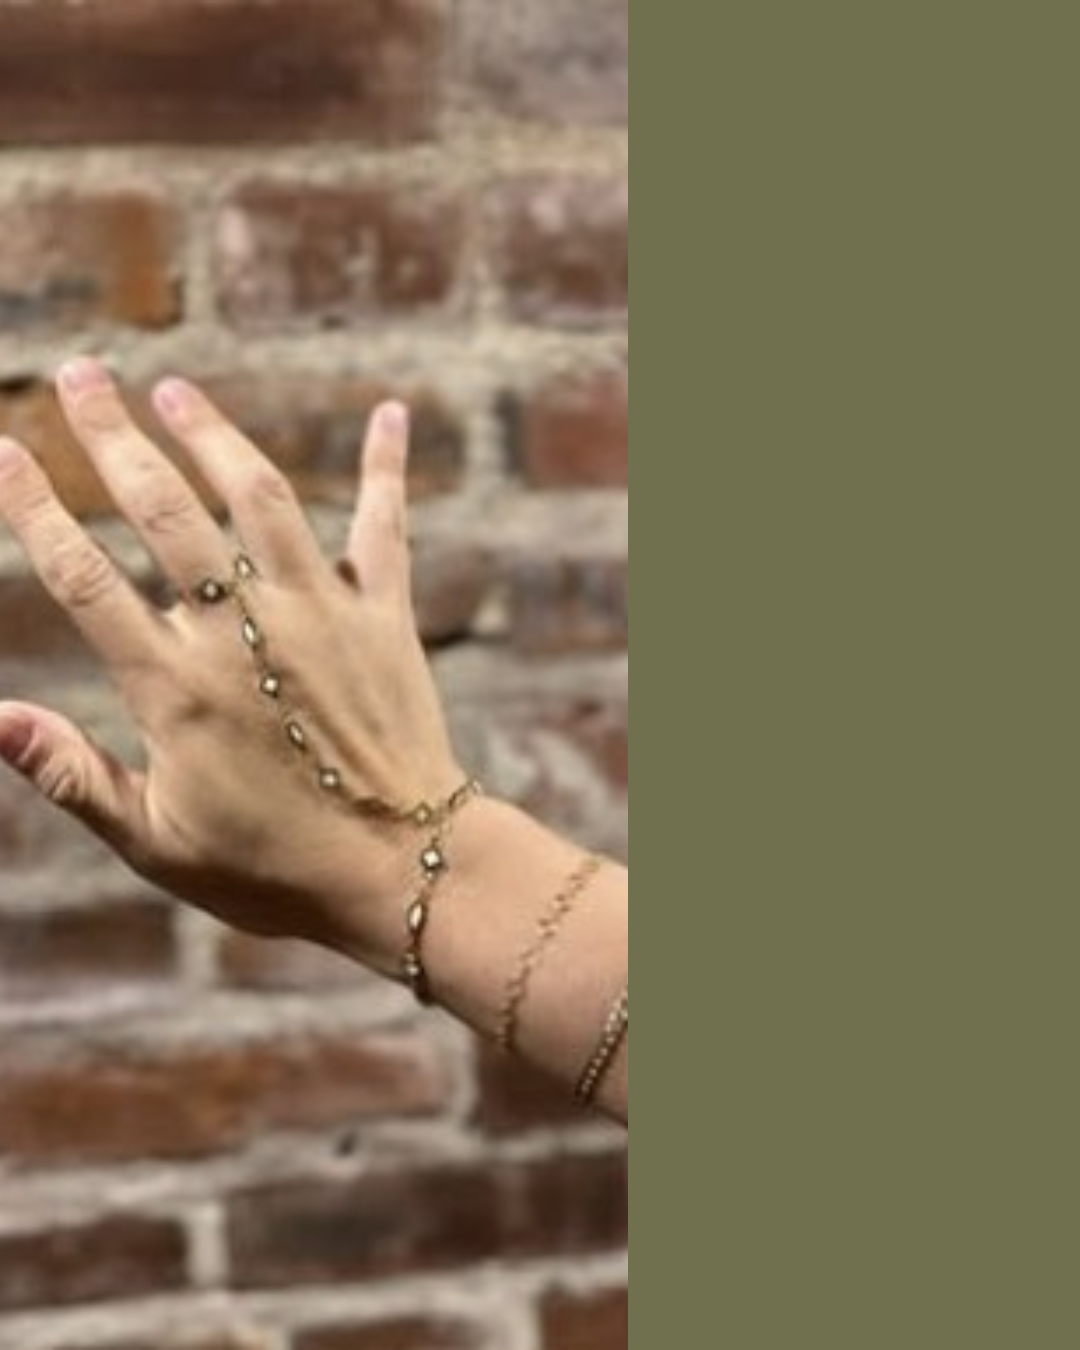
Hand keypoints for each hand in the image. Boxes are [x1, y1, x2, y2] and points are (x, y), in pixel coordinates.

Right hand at [0, 359, 462, 971]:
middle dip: (114, 439)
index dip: (35, 509)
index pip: (83, 579)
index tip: (2, 449)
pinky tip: (390, 413)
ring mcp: (319, 616)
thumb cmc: (274, 871)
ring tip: (173, 389)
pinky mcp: (385, 617)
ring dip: (214, 435)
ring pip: (258, 499)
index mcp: (175, 689)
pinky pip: (384, 528)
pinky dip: (386, 468)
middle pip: (163, 513)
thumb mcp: (157, 842)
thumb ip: (73, 777)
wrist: (404, 872)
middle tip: (83, 375)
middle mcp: (243, 634)